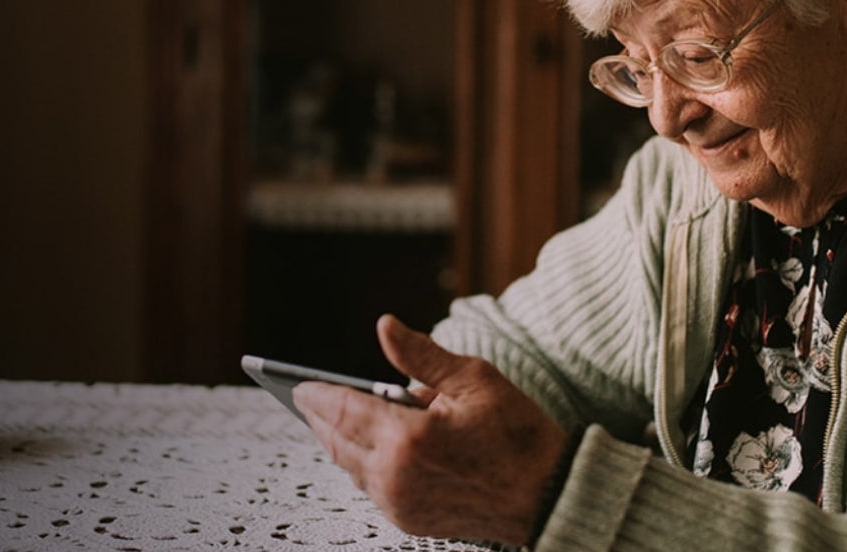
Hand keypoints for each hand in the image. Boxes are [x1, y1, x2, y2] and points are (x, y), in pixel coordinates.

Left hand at [293, 314, 568, 544]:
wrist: (549, 494)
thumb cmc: (519, 434)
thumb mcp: (475, 380)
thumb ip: (421, 356)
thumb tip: (384, 326)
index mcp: (408, 438)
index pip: (342, 409)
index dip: (316, 394)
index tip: (297, 382)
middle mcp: (395, 476)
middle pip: (336, 441)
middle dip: (320, 417)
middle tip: (306, 396)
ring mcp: (400, 503)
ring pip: (350, 467)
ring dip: (339, 441)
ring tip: (334, 417)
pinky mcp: (409, 520)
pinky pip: (371, 487)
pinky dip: (363, 463)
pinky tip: (368, 446)